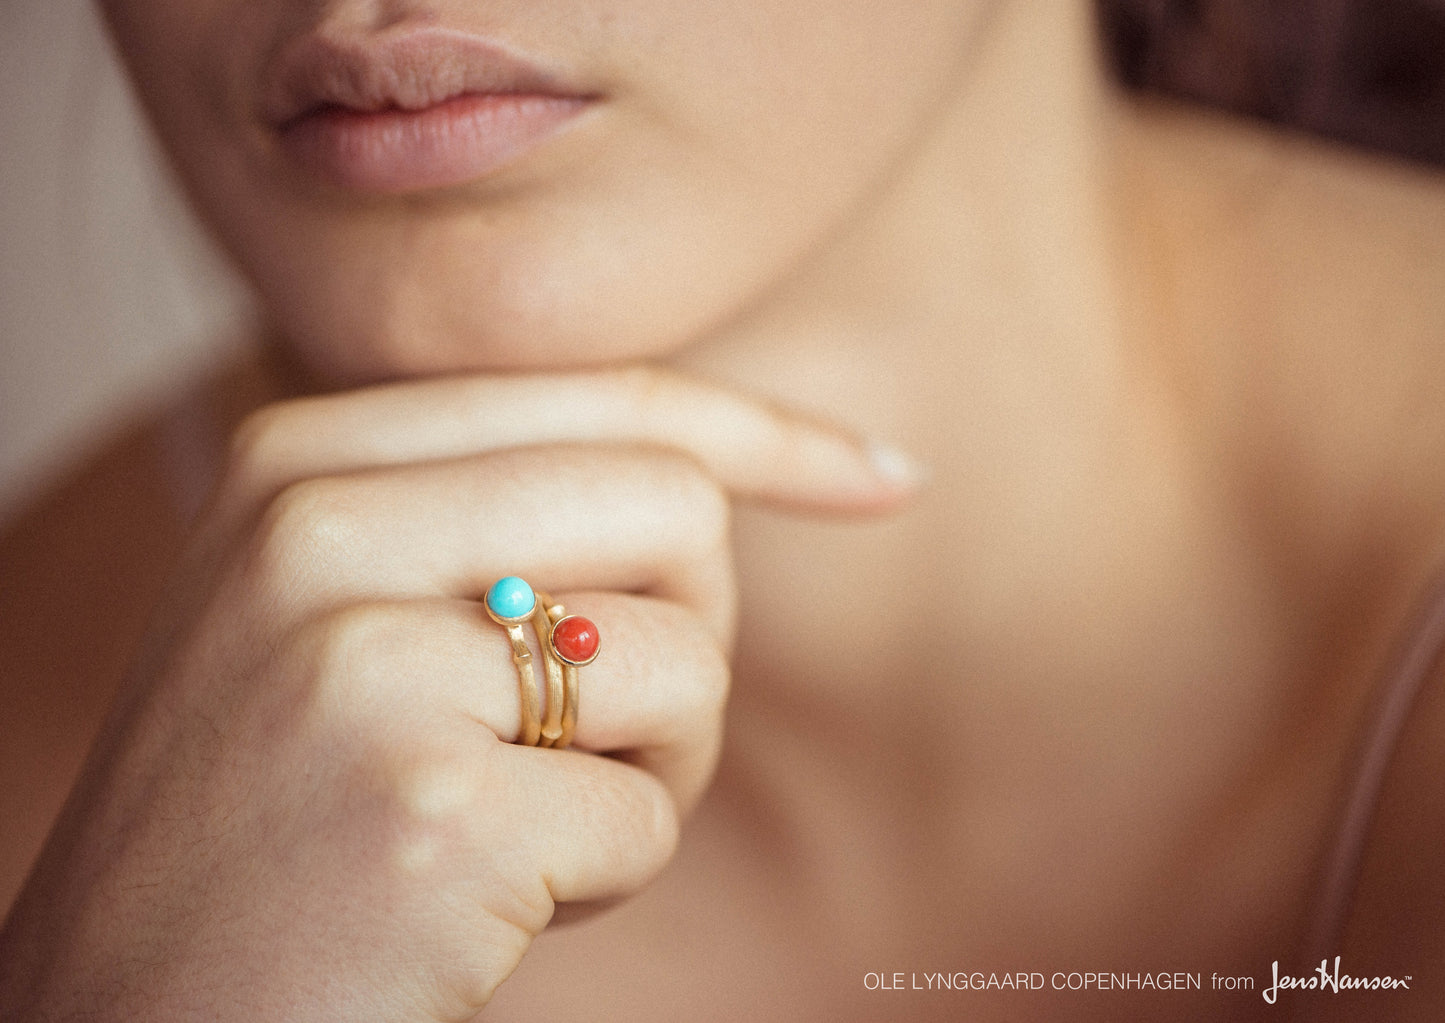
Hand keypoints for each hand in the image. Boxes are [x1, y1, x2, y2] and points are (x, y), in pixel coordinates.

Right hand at [0, 367, 913, 1019]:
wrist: (119, 1012)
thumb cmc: (277, 811)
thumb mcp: (332, 607)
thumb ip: (485, 513)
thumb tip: (720, 473)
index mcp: (307, 460)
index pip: (613, 401)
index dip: (772, 439)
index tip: (891, 479)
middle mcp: (317, 529)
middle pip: (678, 511)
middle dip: (692, 630)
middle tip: (601, 726)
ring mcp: (365, 668)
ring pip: (687, 658)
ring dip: (657, 763)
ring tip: (529, 820)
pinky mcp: (430, 813)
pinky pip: (647, 810)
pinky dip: (611, 867)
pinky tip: (494, 902)